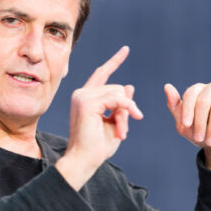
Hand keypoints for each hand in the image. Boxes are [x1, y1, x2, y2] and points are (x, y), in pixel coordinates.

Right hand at [56, 46, 143, 189]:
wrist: (83, 160)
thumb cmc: (96, 147)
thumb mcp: (114, 122)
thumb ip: (121, 105)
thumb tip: (129, 85)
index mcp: (85, 98)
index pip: (102, 74)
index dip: (114, 61)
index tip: (125, 50)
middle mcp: (81, 94)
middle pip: (117, 88)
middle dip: (126, 108)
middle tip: (124, 131)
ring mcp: (82, 96)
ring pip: (118, 93)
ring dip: (125, 114)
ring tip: (122, 133)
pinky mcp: (87, 103)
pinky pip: (116, 98)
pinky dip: (125, 110)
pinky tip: (125, 125)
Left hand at [164, 80, 210, 174]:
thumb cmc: (202, 132)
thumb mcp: (184, 124)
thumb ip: (175, 106)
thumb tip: (167, 86)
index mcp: (199, 89)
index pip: (190, 94)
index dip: (187, 110)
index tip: (185, 126)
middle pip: (203, 100)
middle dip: (199, 122)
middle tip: (199, 138)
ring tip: (210, 141)